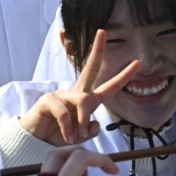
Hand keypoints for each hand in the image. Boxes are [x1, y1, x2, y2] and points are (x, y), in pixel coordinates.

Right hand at [18, 30, 139, 145]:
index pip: (110, 86)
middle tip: (103, 32)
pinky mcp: (49, 100)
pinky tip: (66, 137)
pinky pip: (64, 112)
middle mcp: (77, 93)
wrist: (37, 143)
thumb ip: (90, 132)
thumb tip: (94, 124)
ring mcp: (62, 94)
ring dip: (82, 120)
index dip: (124, 75)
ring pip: (82, 100)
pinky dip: (68, 128)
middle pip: (90, 68)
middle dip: (98, 51)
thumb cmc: (60, 136)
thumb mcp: (81, 137)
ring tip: (75, 136)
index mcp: (89, 100)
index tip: (137, 63)